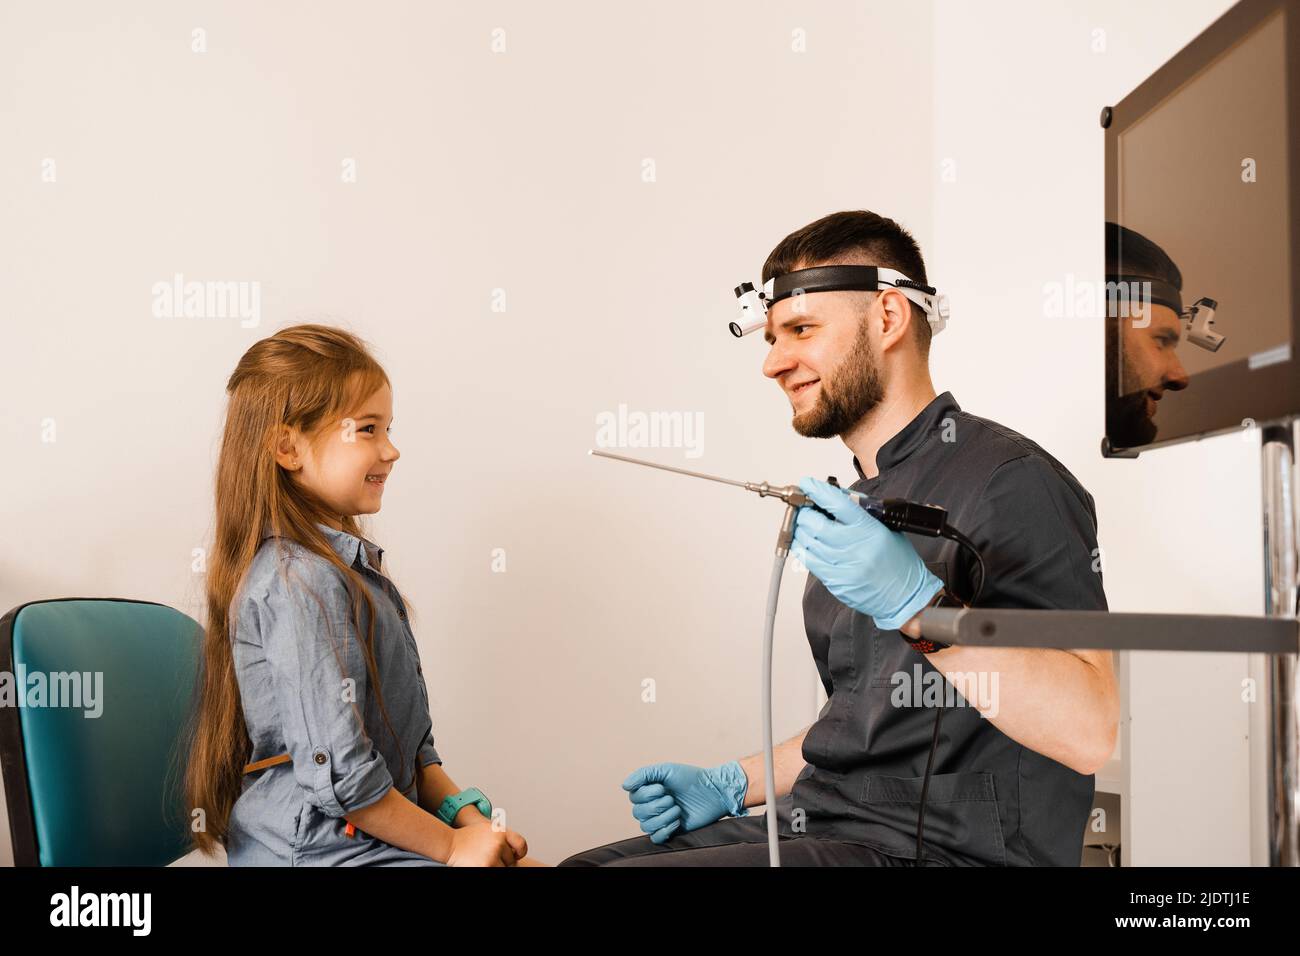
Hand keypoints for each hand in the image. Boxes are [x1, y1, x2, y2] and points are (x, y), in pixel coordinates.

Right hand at [446, 823, 527, 865]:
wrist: (451, 843)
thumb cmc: (468, 837)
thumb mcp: (488, 829)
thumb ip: (502, 838)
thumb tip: (515, 853)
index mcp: (501, 832)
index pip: (521, 844)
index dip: (520, 852)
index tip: (515, 855)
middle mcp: (498, 843)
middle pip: (511, 860)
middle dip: (503, 861)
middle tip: (490, 857)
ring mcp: (492, 856)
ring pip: (504, 868)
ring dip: (497, 867)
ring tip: (485, 860)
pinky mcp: (486, 867)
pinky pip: (495, 871)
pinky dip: (491, 868)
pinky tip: (481, 863)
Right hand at [622, 761, 747, 844]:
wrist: (712, 791)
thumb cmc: (690, 778)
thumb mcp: (665, 770)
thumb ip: (643, 774)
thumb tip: (623, 786)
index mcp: (649, 790)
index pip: (634, 797)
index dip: (646, 794)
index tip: (662, 787)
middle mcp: (652, 805)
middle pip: (638, 813)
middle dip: (657, 806)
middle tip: (673, 799)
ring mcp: (661, 818)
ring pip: (646, 826)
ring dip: (663, 817)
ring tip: (678, 809)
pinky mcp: (670, 830)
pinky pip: (655, 838)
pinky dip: (664, 830)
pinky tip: (677, 822)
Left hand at [792, 476, 942, 630]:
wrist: (905, 597)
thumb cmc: (899, 563)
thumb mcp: (887, 530)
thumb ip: (863, 516)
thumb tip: (835, 501)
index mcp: (871, 531)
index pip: (839, 504)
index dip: (818, 491)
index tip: (807, 483)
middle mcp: (856, 548)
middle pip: (817, 524)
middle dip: (804, 513)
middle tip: (802, 507)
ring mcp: (844, 567)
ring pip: (809, 543)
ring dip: (800, 530)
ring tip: (801, 523)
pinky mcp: (836, 583)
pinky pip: (810, 561)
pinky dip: (802, 548)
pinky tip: (802, 541)